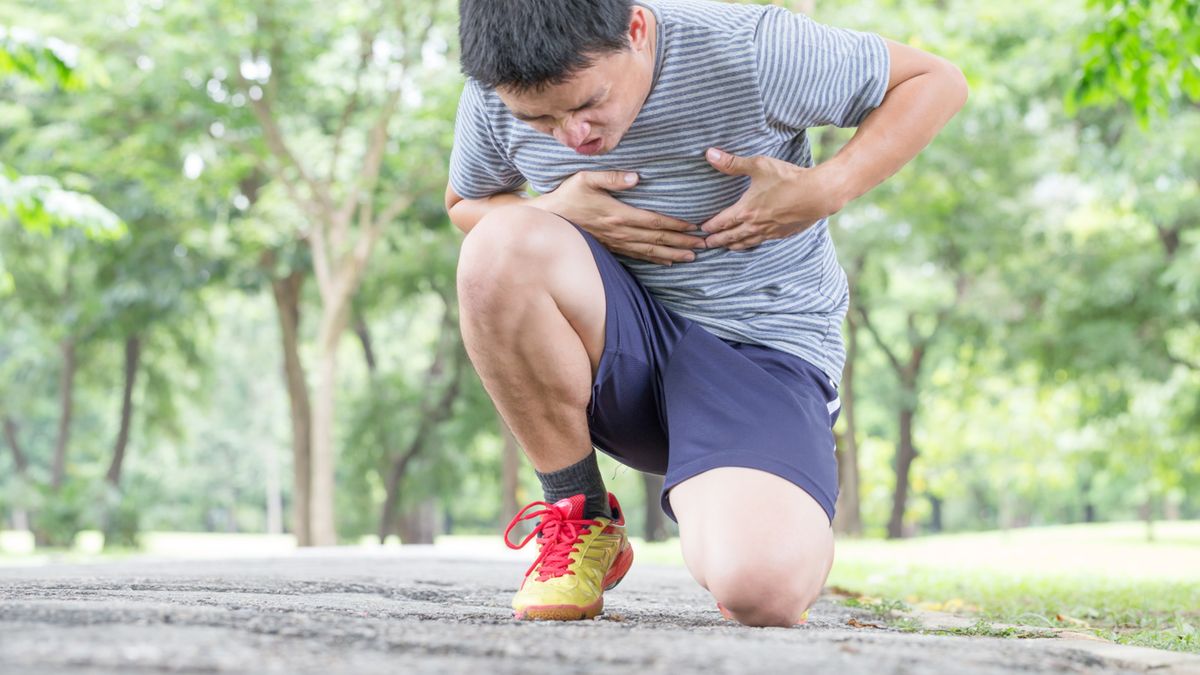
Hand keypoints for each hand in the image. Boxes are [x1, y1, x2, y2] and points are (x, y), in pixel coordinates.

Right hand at [531, 171, 705, 264]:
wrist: (549, 219)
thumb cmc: (568, 195)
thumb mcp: (586, 178)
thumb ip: (612, 177)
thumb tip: (637, 177)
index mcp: (617, 214)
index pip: (653, 221)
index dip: (675, 225)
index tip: (694, 226)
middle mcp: (619, 232)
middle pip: (657, 239)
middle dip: (682, 242)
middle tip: (704, 244)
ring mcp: (615, 243)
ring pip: (650, 251)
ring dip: (673, 254)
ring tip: (692, 256)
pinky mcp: (611, 248)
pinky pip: (637, 256)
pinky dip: (655, 259)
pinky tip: (668, 262)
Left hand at [699, 148, 846, 250]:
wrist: (818, 194)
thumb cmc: (788, 178)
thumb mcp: (759, 165)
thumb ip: (733, 163)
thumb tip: (710, 154)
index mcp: (746, 210)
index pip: (721, 222)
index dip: (710, 227)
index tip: (701, 229)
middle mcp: (755, 225)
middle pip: (731, 237)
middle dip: (717, 241)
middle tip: (706, 245)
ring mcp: (769, 232)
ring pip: (746, 242)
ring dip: (733, 245)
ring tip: (726, 247)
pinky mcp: (782, 234)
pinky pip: (762, 242)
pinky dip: (752, 244)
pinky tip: (752, 242)